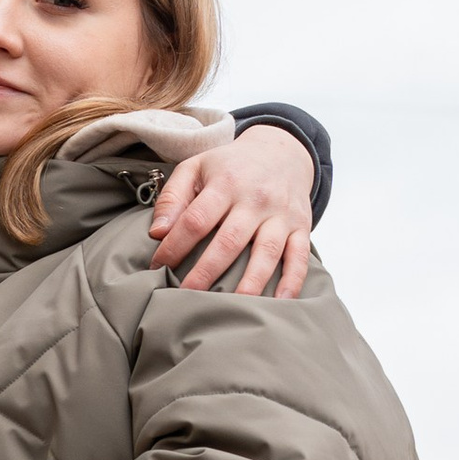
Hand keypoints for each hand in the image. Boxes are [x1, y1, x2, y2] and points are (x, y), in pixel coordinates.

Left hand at [149, 128, 312, 298]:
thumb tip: (157, 233)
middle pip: (229, 241)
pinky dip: (293, 281)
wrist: (282, 151)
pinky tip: (280, 303)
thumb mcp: (196, 167)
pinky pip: (299, 257)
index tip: (158, 266)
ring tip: (230, 308)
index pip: (196, 219)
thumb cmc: (231, 166)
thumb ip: (172, 197)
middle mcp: (256, 199)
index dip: (175, 245)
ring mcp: (281, 215)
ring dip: (248, 283)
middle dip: (205, 272)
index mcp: (226, 183)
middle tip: (185, 295)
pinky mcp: (301, 227)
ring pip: (266, 253)